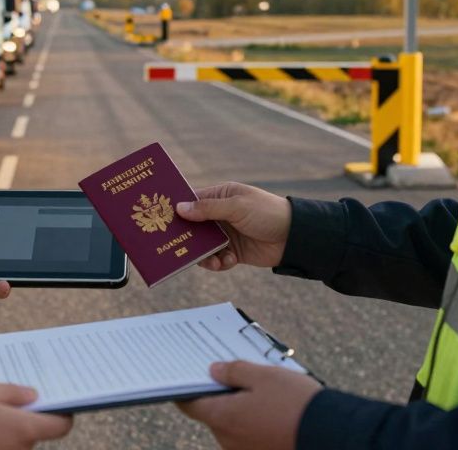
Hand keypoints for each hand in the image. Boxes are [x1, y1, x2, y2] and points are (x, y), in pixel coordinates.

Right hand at [0, 382, 72, 449]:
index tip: (57, 401)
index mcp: (24, 429)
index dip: (63, 413)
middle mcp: (21, 449)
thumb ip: (14, 392)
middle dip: (28, 415)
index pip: (61, 426)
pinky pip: (3, 446)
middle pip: (36, 431)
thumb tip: (33, 396)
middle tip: (17, 396)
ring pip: (17, 439)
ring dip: (10, 426)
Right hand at [176, 182, 291, 270]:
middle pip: (194, 226)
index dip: (178, 209)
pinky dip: (219, 262)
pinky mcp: (233, 251)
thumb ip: (207, 209)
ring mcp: (227, 233)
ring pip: (203, 246)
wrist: (294, 236)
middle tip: (177, 247)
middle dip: (188, 238)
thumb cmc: (267, 212)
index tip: (163, 218)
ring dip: (204, 255)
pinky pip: (217, 258)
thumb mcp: (236, 207)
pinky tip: (227, 262)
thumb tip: (180, 208)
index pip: (193, 201)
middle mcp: (221, 214)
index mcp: (221, 196)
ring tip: (212, 260)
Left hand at [176, 361, 320, 449]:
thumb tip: (214, 371)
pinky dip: (254, 421)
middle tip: (232, 373)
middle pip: (214, 413)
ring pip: (234, 424)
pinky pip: (250, 435)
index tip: (186, 376)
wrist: (330, 434)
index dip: (185, 389)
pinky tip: (272, 407)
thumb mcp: (263, 376)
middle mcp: (228, 440)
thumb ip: (235, 371)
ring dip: (240, 408)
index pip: (190, 405)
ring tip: (260, 388)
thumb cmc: (295, 403)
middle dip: (221, 394)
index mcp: (223, 418)